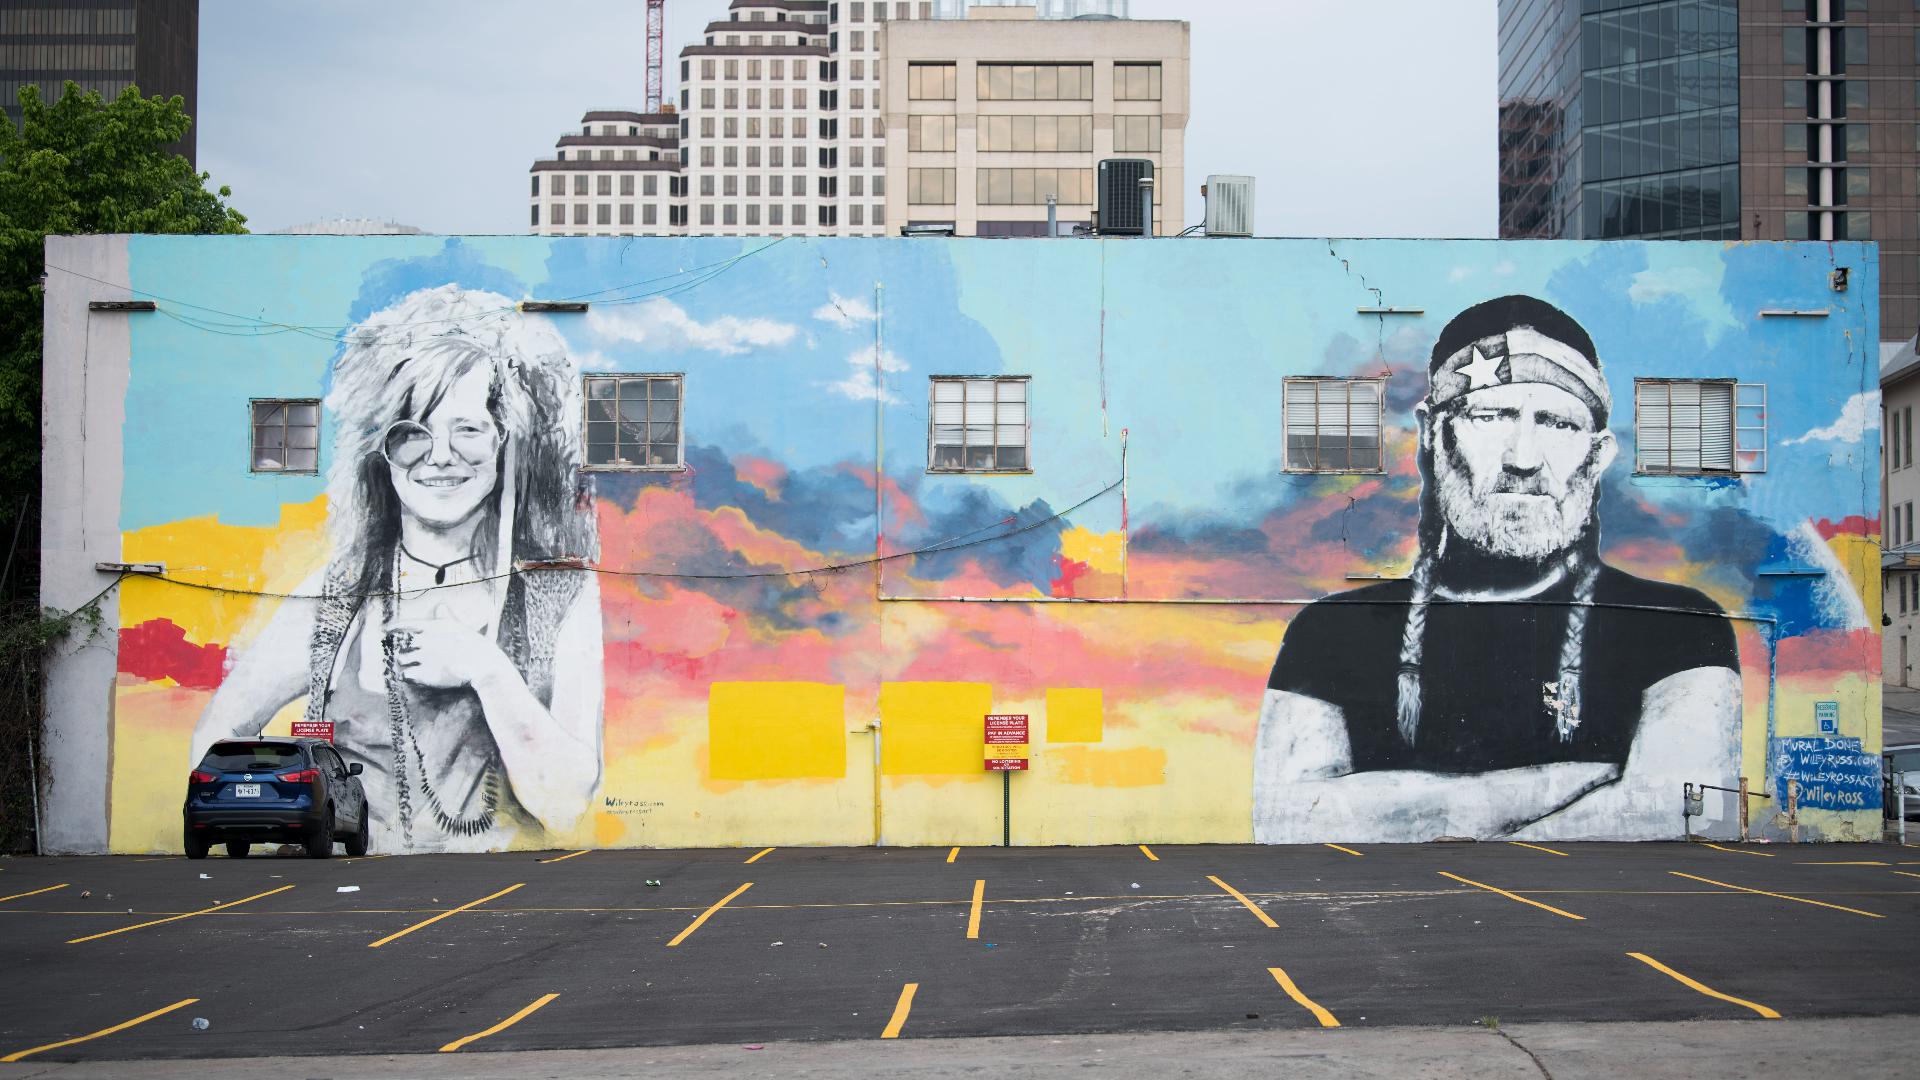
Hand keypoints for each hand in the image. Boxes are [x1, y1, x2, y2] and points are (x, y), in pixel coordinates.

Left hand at [386, 604, 512, 689]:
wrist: (483, 667)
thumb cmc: (475, 645)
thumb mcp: (460, 626)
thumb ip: (445, 617)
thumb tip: (440, 604)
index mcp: (433, 626)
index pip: (405, 624)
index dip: (393, 627)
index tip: (385, 630)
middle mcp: (425, 640)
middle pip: (400, 642)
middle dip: (399, 646)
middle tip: (402, 651)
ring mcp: (423, 657)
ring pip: (401, 659)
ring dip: (403, 661)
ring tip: (408, 664)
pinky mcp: (424, 674)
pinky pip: (405, 674)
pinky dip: (407, 675)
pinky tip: (413, 676)